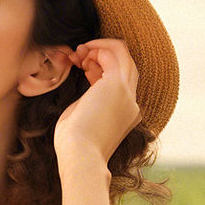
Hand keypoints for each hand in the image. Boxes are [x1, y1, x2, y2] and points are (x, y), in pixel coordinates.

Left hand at [52, 39, 141, 166]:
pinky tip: (81, 53)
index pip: (118, 80)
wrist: (80, 156)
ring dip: (99, 48)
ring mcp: (127, 94)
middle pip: (125, 64)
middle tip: (77, 55)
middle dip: (100, 54)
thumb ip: (89, 103)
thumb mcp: (84, 121)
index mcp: (125, 114)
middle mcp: (131, 102)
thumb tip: (88, 90)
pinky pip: (114, 53)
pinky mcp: (117, 86)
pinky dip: (97, 48)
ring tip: (78, 53)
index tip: (78, 67)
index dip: (98, 68)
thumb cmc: (74, 146)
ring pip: (123, 54)